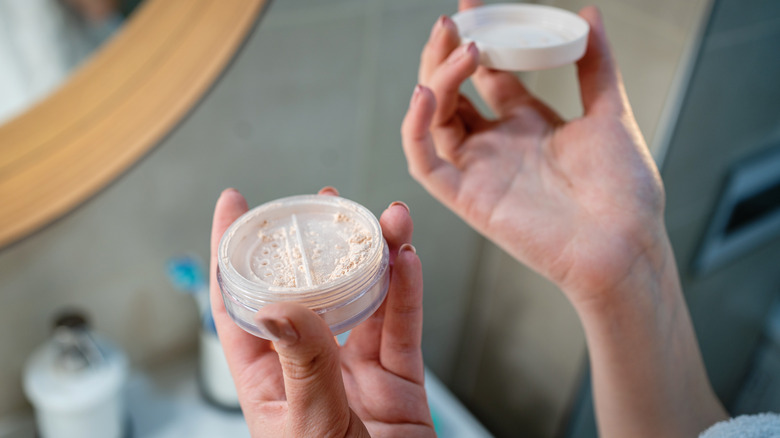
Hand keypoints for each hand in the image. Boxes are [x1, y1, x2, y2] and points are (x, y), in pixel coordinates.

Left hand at [210, 187, 434, 436]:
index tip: (234, 206)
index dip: (233, 253)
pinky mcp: (400, 383)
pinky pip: (404, 329)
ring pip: (366, 301)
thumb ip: (302, 366)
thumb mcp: (309, 429)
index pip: (241, 306)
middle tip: (327, 202)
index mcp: (269, 382)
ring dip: (376, 257)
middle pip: (311, 292)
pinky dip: (409, 293)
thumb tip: (280, 305)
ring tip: (386, 220)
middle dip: (317, 243)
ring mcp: (357, 374)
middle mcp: (311, 369)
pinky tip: (408, 261)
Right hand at [401, 1, 664, 302]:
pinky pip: (424, 161)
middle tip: (455, 20)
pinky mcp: (466, 197)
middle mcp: (497, 144)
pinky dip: (415, 128)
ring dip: (435, 79)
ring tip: (458, 46)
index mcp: (527, 124)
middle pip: (453, 91)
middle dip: (447, 53)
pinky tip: (427, 93)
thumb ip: (596, 65)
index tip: (473, 4)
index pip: (487, 74)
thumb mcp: (611, 114)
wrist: (626, 245)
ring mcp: (479, 170)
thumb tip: (588, 14)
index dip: (477, 39)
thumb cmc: (625, 192)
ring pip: (433, 118)